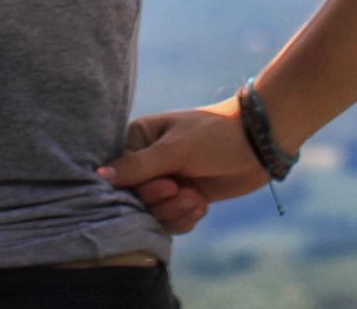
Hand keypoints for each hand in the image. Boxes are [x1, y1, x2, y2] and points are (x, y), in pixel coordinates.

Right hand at [97, 97, 274, 233]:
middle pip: (135, 200)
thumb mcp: (175, 149)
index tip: (167, 185)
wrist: (260, 142)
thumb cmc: (215, 135)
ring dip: (175, 213)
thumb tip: (97, 175)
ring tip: (196, 200)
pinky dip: (186, 219)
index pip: (119, 177)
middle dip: (161, 203)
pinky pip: (172, 221)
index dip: (140, 189)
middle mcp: (147, 161)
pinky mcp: (185, 197)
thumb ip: (137, 166)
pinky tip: (202, 207)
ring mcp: (167, 181)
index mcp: (138, 139)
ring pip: (154, 214)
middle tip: (184, 191)